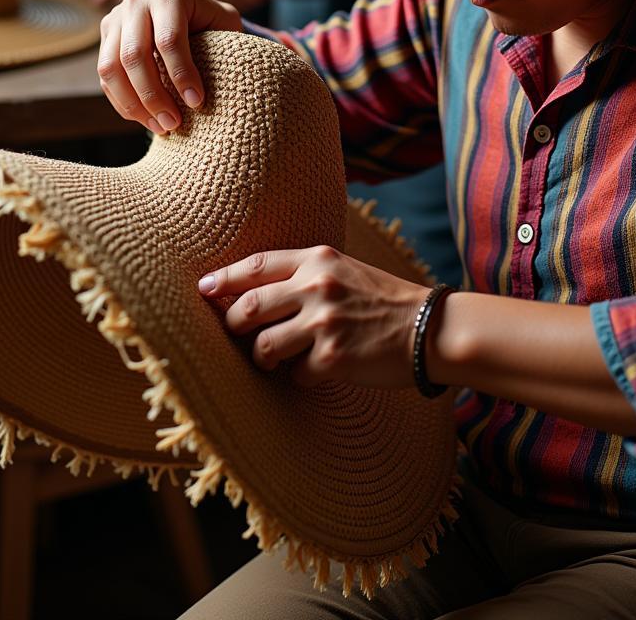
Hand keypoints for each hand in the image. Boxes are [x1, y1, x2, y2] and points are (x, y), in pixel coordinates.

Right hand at [97, 0, 241, 135]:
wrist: (189, 18)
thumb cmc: (215, 27)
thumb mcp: (227, 25)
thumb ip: (234, 38)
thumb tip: (252, 69)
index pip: (169, 40)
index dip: (182, 75)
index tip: (197, 104)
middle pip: (135, 55)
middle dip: (154, 95)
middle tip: (174, 124)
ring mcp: (114, 17)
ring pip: (111, 68)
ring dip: (134, 104)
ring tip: (161, 128)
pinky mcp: (104, 38)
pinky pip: (105, 78)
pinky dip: (123, 103)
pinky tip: (146, 121)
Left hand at [199, 246, 429, 387]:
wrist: (430, 327)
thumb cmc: (384, 299)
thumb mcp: (344, 270)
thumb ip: (304, 274)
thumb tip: (252, 291)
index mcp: (318, 259)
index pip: (256, 265)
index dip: (224, 278)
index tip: (205, 289)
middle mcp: (316, 286)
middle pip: (248, 308)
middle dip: (234, 325)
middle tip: (237, 333)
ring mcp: (323, 323)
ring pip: (264, 347)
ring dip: (265, 358)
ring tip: (278, 359)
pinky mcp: (333, 358)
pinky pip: (296, 375)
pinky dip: (302, 377)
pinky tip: (320, 370)